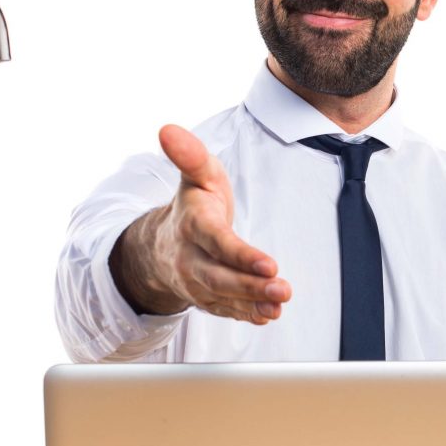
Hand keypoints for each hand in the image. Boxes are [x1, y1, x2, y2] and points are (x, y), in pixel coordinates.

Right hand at [112, 125, 291, 324]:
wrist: (163, 244)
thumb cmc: (194, 203)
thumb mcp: (196, 174)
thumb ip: (190, 154)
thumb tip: (168, 130)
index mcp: (191, 224)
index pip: (216, 242)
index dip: (241, 255)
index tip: (270, 264)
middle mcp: (189, 258)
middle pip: (219, 277)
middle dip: (251, 286)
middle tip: (283, 290)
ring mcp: (196, 283)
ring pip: (224, 297)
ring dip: (253, 303)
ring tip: (279, 305)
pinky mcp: (206, 299)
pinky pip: (225, 310)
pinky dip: (246, 315)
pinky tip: (268, 315)